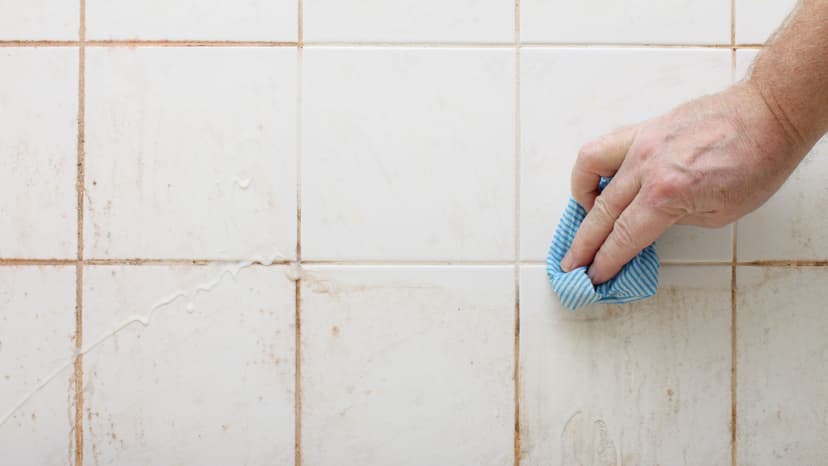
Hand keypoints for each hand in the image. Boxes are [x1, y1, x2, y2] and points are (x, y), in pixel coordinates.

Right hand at [560, 82, 810, 283]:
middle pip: (601, 214)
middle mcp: (646, 167)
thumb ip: (675, 220)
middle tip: (574, 263)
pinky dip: (591, 168)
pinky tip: (600, 182)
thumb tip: (648, 225)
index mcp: (667, 193)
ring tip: (587, 216)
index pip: (624, 236)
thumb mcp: (720, 212)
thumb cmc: (757, 162)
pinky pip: (602, 148)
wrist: (768, 115)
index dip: (605, 261)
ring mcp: (640, 143)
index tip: (593, 275)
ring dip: (580, 200)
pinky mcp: (643, 129)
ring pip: (588, 172)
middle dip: (584, 244)